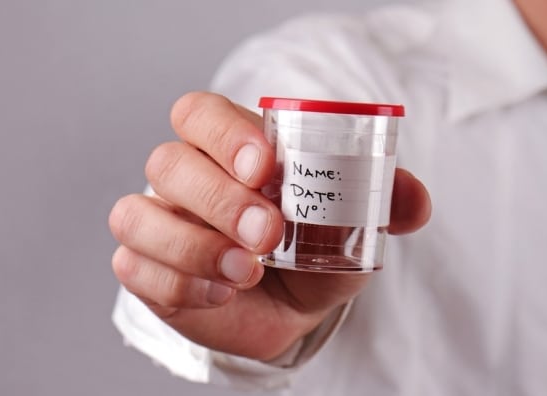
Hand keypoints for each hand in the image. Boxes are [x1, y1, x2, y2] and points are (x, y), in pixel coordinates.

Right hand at [109, 92, 430, 360]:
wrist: (284, 311)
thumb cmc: (308, 255)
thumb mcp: (349, 227)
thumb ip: (381, 203)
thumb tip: (413, 200)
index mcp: (226, 149)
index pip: (200, 114)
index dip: (224, 134)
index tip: (265, 168)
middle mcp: (184, 179)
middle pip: (168, 163)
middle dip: (219, 200)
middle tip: (267, 234)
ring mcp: (158, 222)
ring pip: (136, 215)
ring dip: (193, 246)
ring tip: (247, 273)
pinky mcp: (144, 266)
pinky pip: (132, 266)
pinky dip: (176, 282)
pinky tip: (219, 293)